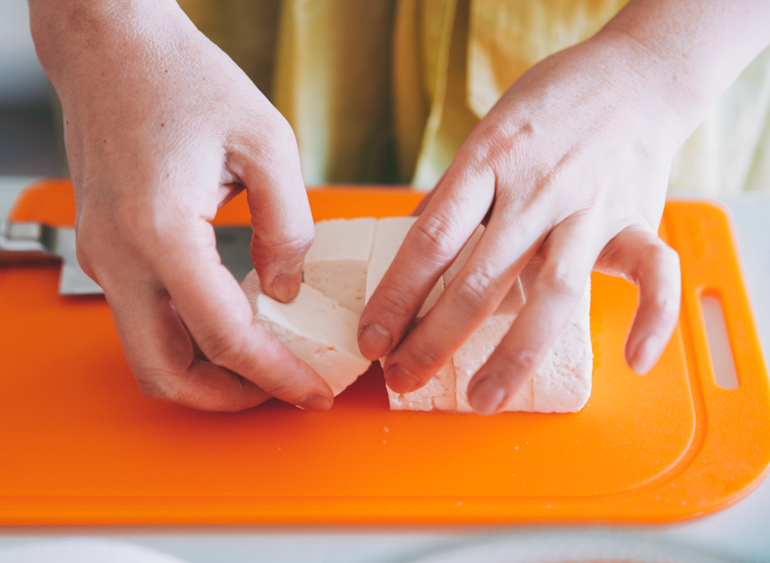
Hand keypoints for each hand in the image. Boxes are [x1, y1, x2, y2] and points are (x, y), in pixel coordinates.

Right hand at [31, 1, 332, 411]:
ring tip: (263, 360)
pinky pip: (145, 317)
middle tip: (281, 389)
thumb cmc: (183, 77)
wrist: (112, 46)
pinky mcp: (105, 248)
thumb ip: (288, 226)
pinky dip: (187, 337)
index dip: (276, 375)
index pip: (224, 338)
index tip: (312, 392)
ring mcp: (104, 256)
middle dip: (228, 397)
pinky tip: (233, 318)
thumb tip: (286, 287)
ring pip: (148, 352)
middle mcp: (119, 257)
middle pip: (165, 373)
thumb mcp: (266, 143)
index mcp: (161, 233)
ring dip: (205, 371)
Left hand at [359, 32, 686, 413]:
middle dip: (435, 338)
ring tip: (481, 400)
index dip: (397, 296)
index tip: (372, 339)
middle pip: (480, 278)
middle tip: (403, 379)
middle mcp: (538, 189)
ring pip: (554, 292)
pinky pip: (656, 272)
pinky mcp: (639, 219)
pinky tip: (632, 361)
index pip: (431, 240)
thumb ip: (455, 196)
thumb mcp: (486, 135)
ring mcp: (591, 207)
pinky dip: (653, 319)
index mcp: (489, 160)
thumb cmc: (549, 108)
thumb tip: (413, 248)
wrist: (635, 74)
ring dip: (514, 354)